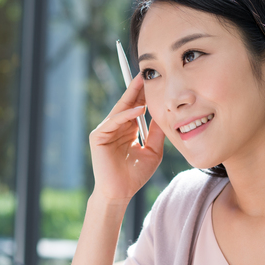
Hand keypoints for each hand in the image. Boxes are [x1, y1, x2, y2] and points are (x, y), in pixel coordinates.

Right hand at [88, 73, 165, 203]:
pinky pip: (114, 121)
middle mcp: (115, 128)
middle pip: (127, 104)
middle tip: (146, 72)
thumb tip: (166, 115)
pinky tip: (140, 109)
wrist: (120, 192)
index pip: (136, 107)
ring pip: (120, 110)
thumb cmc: (135, 175)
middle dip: (136, 89)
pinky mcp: (98, 137)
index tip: (155, 81)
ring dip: (132, 96)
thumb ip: (157, 133)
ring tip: (143, 82)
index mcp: (127, 130)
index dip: (144, 95)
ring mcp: (105, 131)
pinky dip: (126, 115)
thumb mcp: (153, 151)